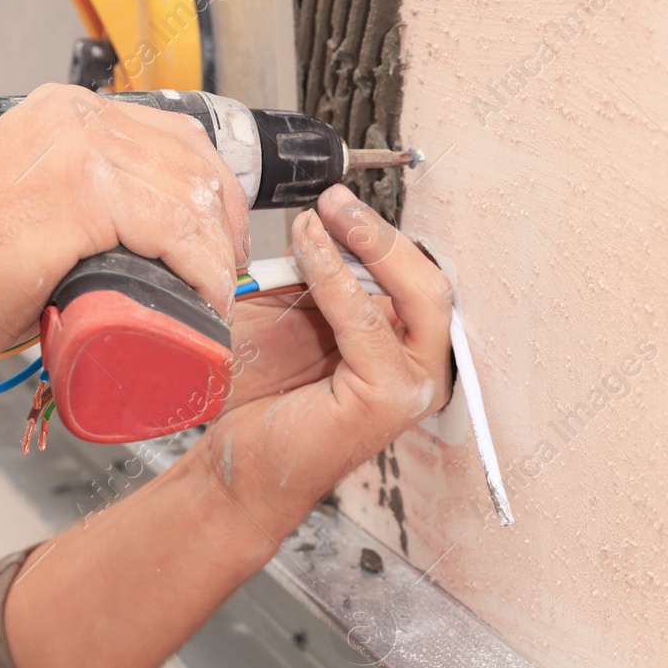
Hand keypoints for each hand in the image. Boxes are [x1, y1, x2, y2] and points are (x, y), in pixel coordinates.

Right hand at [0, 83, 250, 364]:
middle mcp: (78, 119)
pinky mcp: (85, 193)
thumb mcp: (40, 203)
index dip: (215, 191)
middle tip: (227, 271)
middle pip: (195, 162)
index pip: (178, 137)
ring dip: (217, 254)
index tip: (223, 237)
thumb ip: (92, 196)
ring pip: (193, 197)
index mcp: (68, 113)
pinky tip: (202, 294)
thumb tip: (153, 232)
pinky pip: (177, 230)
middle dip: (225, 223)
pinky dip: (201, 268)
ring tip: (213, 293)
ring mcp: (81, 150)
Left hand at [193, 184, 452, 534]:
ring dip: (369, 246)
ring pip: (418, 296)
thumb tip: (315, 219)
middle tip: (337, 201)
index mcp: (404, 348)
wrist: (235, 467)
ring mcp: (412, 387)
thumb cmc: (261, 400)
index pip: (414, 279)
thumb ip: (311, 275)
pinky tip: (309, 251)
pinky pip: (369, 323)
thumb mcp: (289, 316)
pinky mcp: (388, 399)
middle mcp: (420, 368)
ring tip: (324, 216)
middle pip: (431, 283)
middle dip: (384, 234)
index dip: (380, 235)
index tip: (335, 200)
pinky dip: (338, 280)